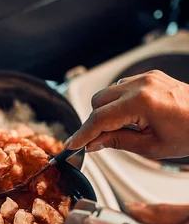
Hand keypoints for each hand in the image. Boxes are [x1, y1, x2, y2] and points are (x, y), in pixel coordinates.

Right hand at [65, 70, 188, 158]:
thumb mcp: (151, 147)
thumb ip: (117, 142)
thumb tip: (93, 143)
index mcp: (142, 102)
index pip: (100, 119)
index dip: (83, 134)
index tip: (72, 144)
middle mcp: (142, 84)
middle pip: (98, 101)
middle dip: (96, 122)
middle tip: (103, 140)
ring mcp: (146, 77)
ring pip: (108, 93)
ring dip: (108, 111)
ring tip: (126, 129)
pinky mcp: (150, 76)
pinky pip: (123, 87)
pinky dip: (120, 102)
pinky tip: (133, 117)